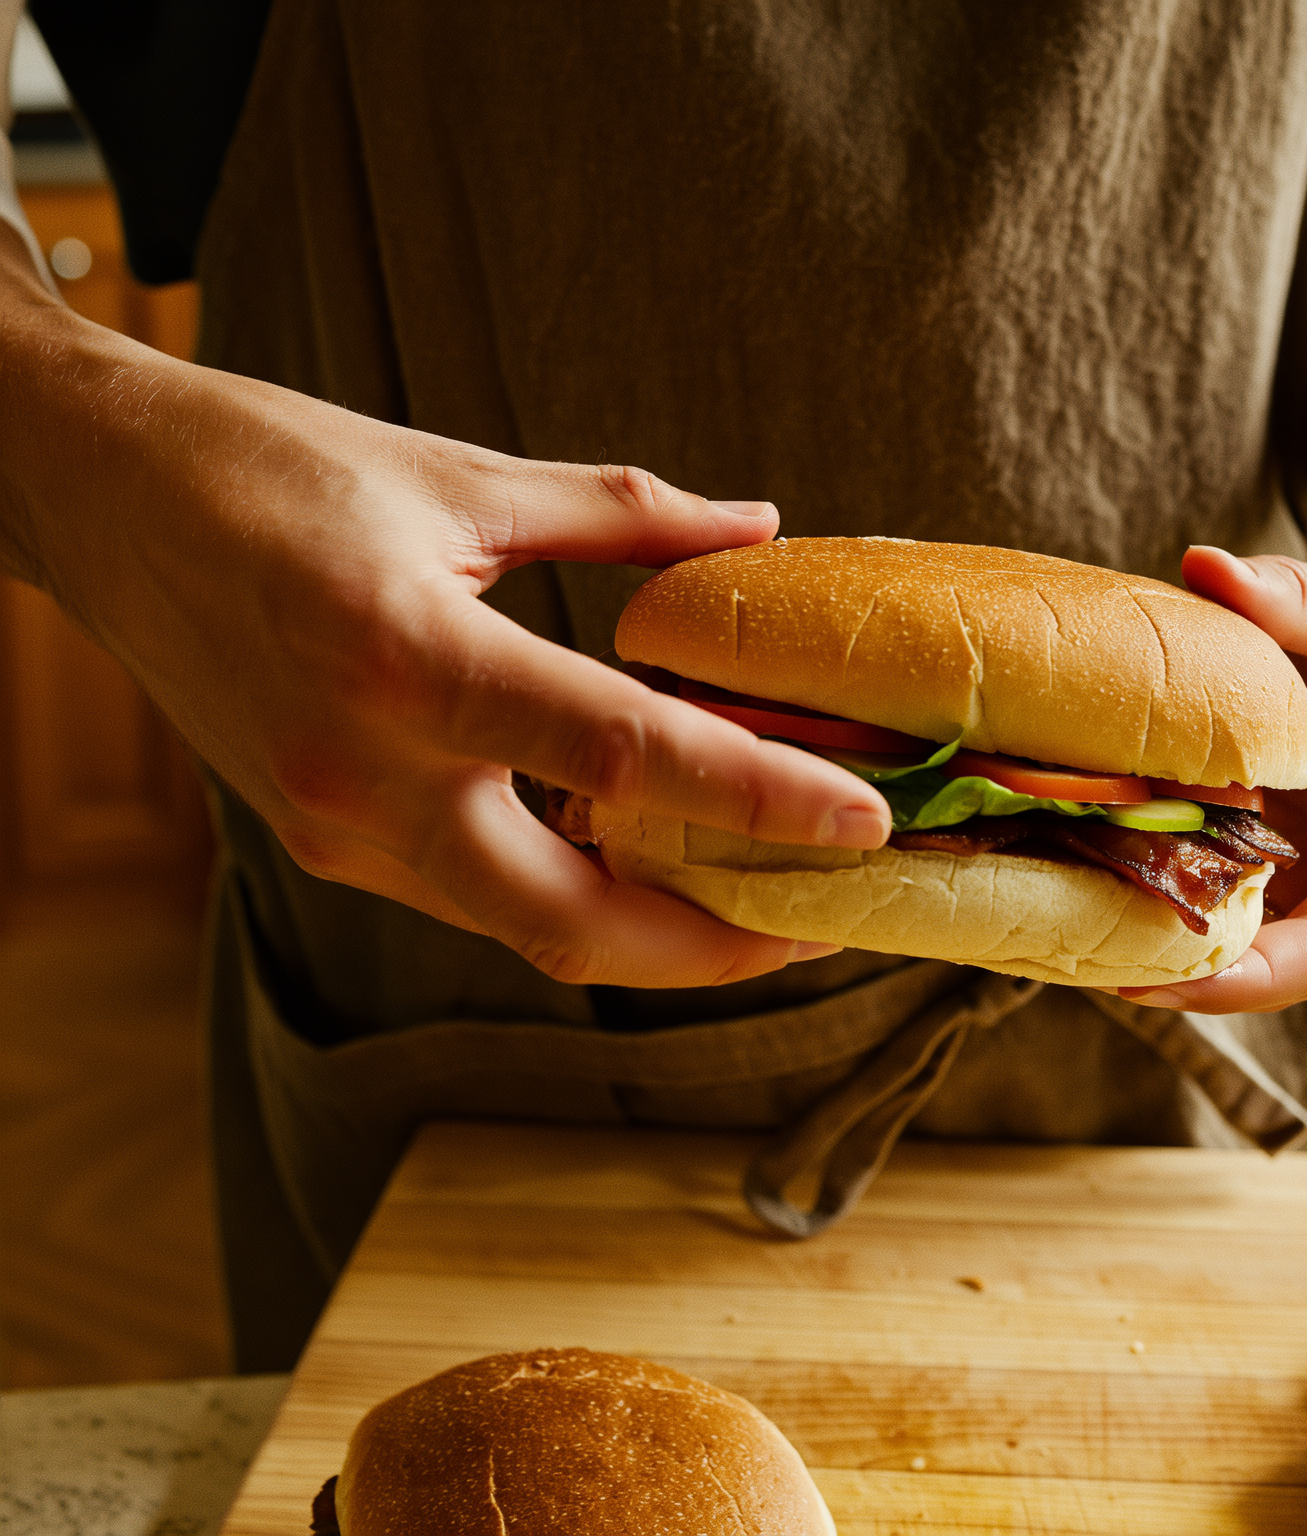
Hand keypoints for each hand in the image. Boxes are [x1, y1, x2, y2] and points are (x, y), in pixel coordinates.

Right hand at [0, 279, 890, 987]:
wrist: (89, 498)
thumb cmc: (262, 466)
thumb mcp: (454, 475)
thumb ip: (622, 518)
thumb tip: (755, 530)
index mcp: (409, 656)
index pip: (622, 755)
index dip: (756, 798)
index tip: (862, 821)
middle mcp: (367, 771)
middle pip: (574, 924)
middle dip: (713, 950)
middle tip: (823, 923)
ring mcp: (335, 824)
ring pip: (523, 926)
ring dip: (647, 932)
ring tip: (756, 896)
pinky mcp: (321, 837)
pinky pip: (471, 894)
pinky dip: (566, 890)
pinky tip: (637, 853)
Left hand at [1118, 541, 1306, 1012]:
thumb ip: (1287, 596)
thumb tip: (1205, 566)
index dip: (1240, 979)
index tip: (1150, 981)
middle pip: (1284, 962)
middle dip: (1186, 972)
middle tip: (1079, 961)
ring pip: (1255, 939)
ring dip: (1170, 939)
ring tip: (1067, 933)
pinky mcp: (1306, 857)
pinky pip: (1238, 891)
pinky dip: (1175, 885)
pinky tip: (1096, 876)